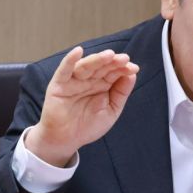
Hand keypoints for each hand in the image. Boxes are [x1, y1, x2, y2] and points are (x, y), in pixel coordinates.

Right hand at [26, 46, 138, 166]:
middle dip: (112, 62)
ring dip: (96, 59)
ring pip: (86, 66)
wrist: (66, 140)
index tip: (133, 68)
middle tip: (124, 59)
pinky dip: (70, 60)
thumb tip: (132, 75)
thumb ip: (121, 93)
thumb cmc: (88, 126)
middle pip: (101, 67)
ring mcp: (74, 81)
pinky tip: (78, 51)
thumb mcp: (111, 111)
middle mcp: (88, 80)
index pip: (113, 72)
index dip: (123, 69)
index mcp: (102, 85)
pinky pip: (64, 70)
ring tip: (109, 55)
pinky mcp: (59, 84)